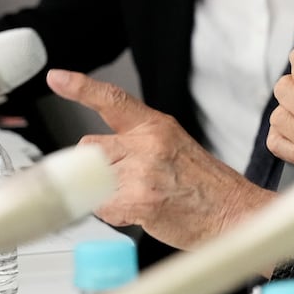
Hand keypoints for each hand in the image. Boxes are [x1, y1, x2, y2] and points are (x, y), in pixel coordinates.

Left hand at [47, 69, 271, 248]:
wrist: (236, 213)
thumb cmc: (209, 189)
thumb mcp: (176, 150)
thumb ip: (138, 146)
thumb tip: (100, 158)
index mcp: (157, 127)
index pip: (113, 100)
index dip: (81, 87)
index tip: (57, 78)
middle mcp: (148, 143)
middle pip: (90, 149)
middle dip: (97, 168)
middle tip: (125, 183)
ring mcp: (143, 170)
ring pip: (93, 181)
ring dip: (107, 195)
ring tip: (140, 201)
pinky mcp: (139, 198)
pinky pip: (103, 207)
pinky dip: (115, 215)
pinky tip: (141, 214)